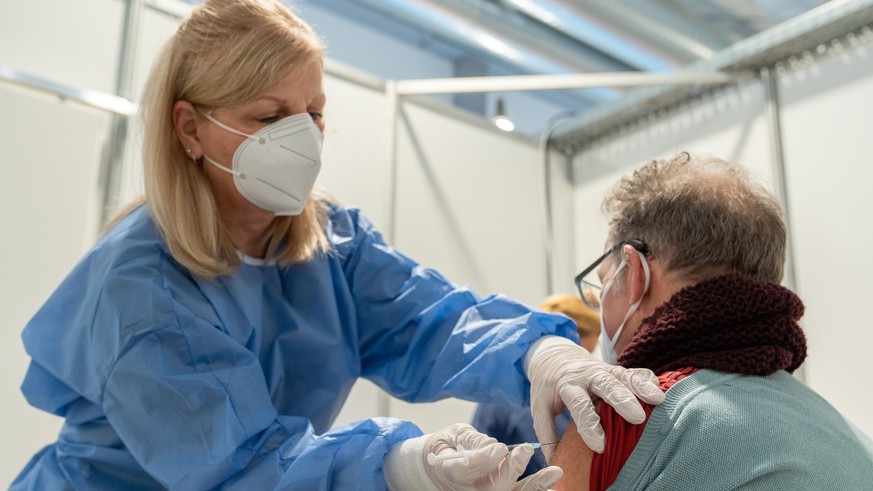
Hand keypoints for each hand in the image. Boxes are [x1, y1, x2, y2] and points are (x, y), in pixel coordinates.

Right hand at [384, 424, 562, 490]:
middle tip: (526, 450)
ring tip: (555, 472)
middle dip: (512, 469)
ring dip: (535, 484)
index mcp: (451, 472)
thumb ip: (471, 439)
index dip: (485, 460)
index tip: (500, 448)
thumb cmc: (447, 448)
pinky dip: (536, 489)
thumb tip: (493, 445)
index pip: (468, 469)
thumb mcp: (452, 436)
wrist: (438, 469)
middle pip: (493, 486)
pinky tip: (552, 484)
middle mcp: (469, 490)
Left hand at [525, 336, 664, 456]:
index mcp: (566, 384)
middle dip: (622, 400)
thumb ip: (546, 432)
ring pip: (623, 376)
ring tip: (658, 400)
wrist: (554, 358)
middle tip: (637, 417)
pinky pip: (633, 372)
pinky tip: (659, 390)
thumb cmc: (549, 387)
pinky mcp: (616, 369)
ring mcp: (604, 370)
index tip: (600, 446)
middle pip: (605, 384)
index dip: (589, 425)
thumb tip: (553, 460)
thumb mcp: (540, 406)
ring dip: (641, 387)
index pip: (579, 404)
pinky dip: (646, 380)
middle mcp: (587, 375)